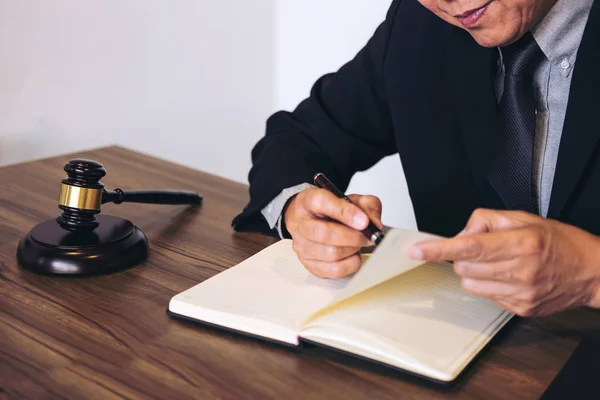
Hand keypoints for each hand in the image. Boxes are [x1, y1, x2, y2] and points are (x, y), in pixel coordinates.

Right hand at [284, 188, 382, 277]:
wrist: (315, 220)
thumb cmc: (333, 210)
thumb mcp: (352, 200)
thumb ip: (367, 206)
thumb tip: (375, 225)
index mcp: (308, 201)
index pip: (322, 203)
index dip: (345, 213)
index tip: (364, 221)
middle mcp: (300, 223)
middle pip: (324, 233)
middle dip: (352, 236)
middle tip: (367, 236)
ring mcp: (302, 246)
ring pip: (331, 253)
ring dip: (352, 249)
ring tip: (358, 243)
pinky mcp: (309, 264)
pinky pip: (334, 270)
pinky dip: (350, 264)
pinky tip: (352, 255)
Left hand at [407, 209, 599, 316]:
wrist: (591, 271)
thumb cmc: (558, 241)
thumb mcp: (523, 218)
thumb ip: (486, 219)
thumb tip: (461, 232)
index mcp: (519, 242)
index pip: (469, 247)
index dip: (439, 249)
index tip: (417, 251)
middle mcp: (520, 270)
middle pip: (464, 267)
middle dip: (463, 257)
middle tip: (483, 249)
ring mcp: (521, 293)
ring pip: (470, 284)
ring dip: (474, 273)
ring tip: (498, 263)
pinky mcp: (521, 309)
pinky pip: (487, 297)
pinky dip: (489, 285)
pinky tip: (509, 277)